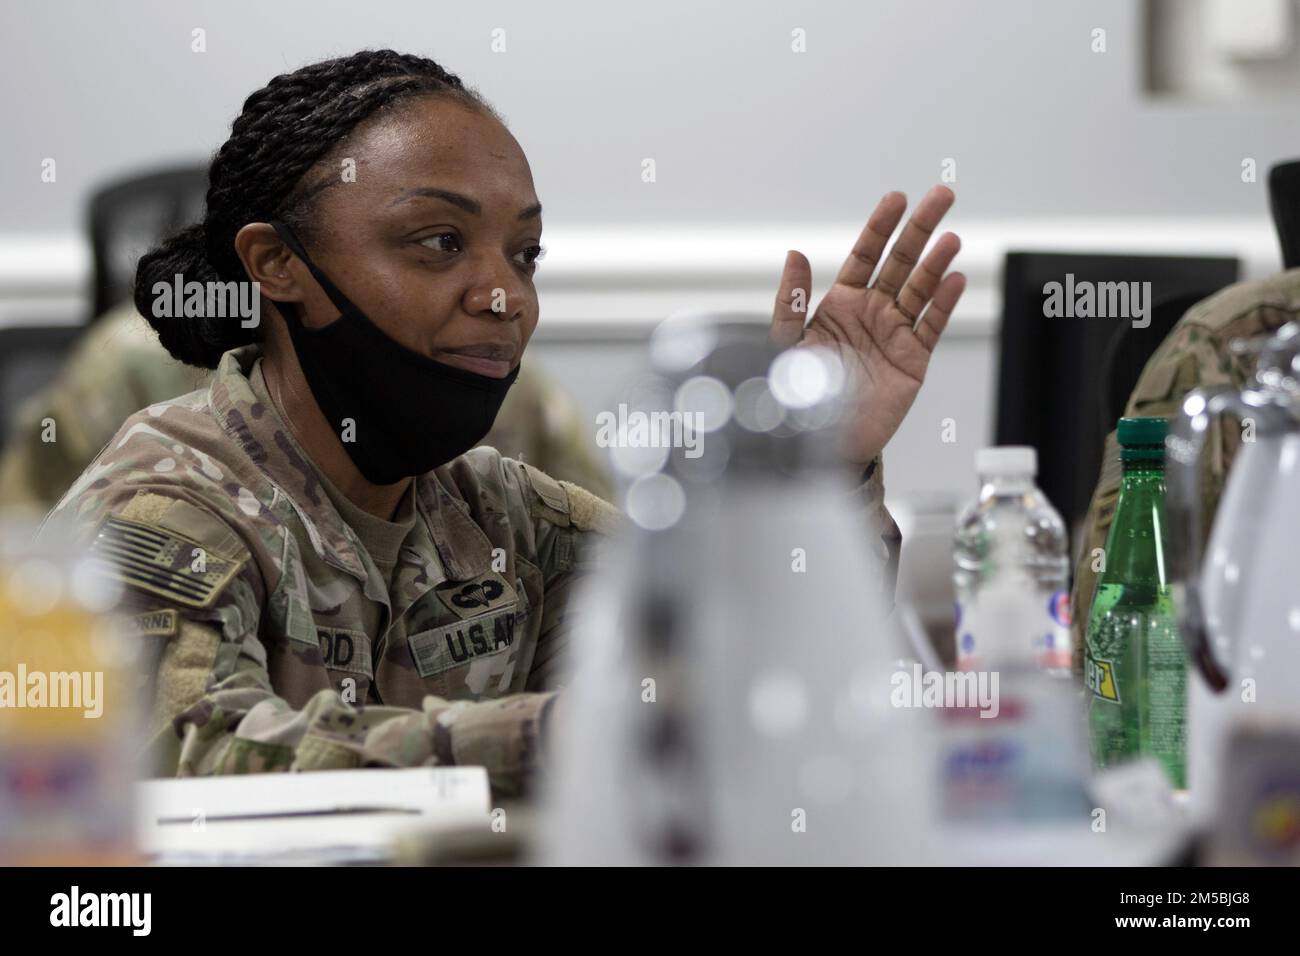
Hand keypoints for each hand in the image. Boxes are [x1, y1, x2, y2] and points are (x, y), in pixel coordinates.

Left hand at [770, 185, 964, 466]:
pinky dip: (944, 303)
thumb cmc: (798, 397)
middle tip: (941, 196)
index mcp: (840, 304)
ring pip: (921, 290)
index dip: (880, 227)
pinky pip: (932, 326)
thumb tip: (795, 255)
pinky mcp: (913, 361)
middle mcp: (871, 313)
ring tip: (950, 239)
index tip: (896, 200)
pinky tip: (955, 280)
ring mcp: (895, 334)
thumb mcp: (786, 346)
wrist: (820, 445)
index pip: (865, 255)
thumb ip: (791, 302)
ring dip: (936, 263)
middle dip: (920, 229)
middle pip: (901, 262)